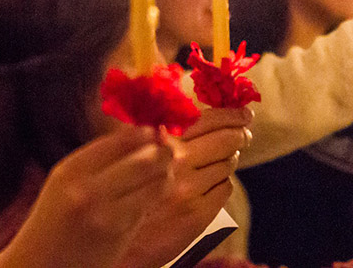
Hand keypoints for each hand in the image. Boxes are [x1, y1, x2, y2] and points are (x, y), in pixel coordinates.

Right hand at [0, 127, 170, 267]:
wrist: (38, 265)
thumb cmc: (57, 219)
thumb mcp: (68, 181)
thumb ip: (103, 157)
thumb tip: (149, 132)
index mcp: (72, 169)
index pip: (125, 138)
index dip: (147, 133)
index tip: (155, 132)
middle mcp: (87, 189)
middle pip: (148, 158)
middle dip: (164, 153)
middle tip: (168, 153)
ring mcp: (105, 212)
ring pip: (157, 181)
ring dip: (165, 175)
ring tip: (161, 175)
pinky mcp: (120, 233)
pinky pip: (150, 204)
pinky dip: (156, 197)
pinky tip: (149, 197)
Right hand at [119, 108, 251, 267]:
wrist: (107, 243)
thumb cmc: (115, 195)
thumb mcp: (125, 156)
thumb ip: (151, 133)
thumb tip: (182, 109)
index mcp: (161, 144)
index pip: (209, 120)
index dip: (231, 115)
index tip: (243, 112)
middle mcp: (177, 165)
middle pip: (227, 140)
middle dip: (240, 133)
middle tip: (244, 131)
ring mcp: (189, 192)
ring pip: (227, 164)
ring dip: (227, 158)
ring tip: (222, 157)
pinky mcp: (197, 216)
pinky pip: (225, 188)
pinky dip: (221, 182)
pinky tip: (210, 183)